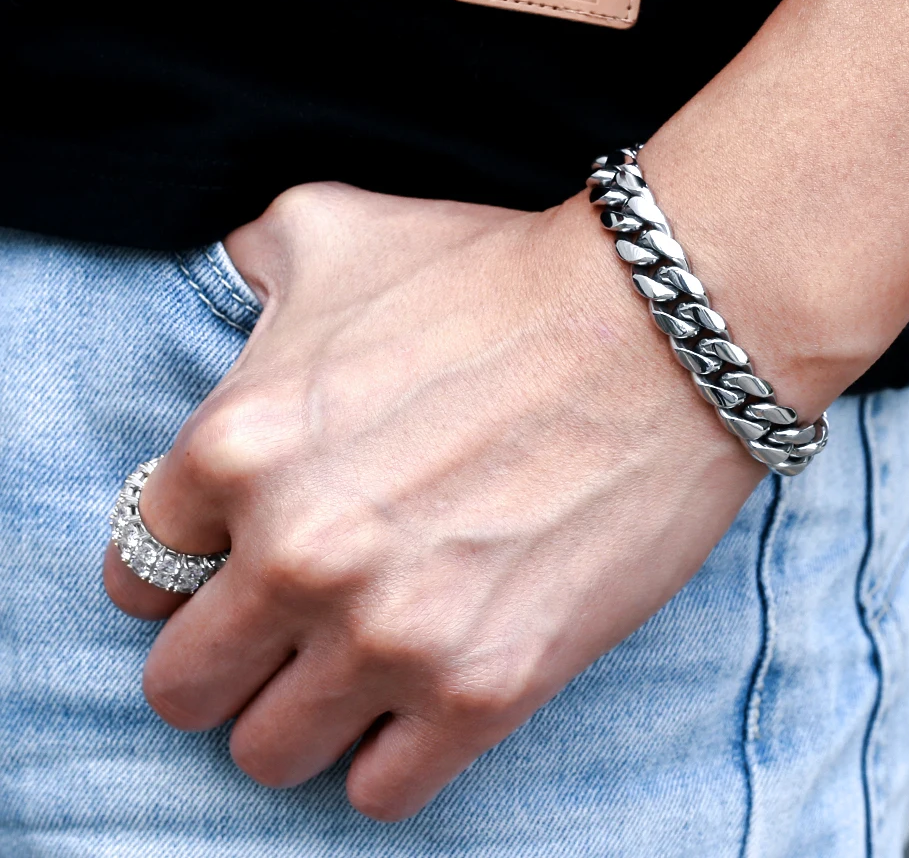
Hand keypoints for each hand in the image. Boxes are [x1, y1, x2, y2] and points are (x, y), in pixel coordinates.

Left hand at [103, 182, 764, 819]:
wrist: (658, 327)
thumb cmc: (498, 276)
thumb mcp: (339, 229)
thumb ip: (251, 262)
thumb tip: (231, 289)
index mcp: (239, 446)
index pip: (136, 569)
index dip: (183, 567)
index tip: (230, 562)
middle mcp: (297, 553)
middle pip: (182, 685)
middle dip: (223, 657)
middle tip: (284, 624)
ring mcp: (390, 632)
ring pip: (269, 753)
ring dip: (302, 714)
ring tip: (353, 662)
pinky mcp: (482, 689)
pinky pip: (378, 793)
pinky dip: (386, 758)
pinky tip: (417, 698)